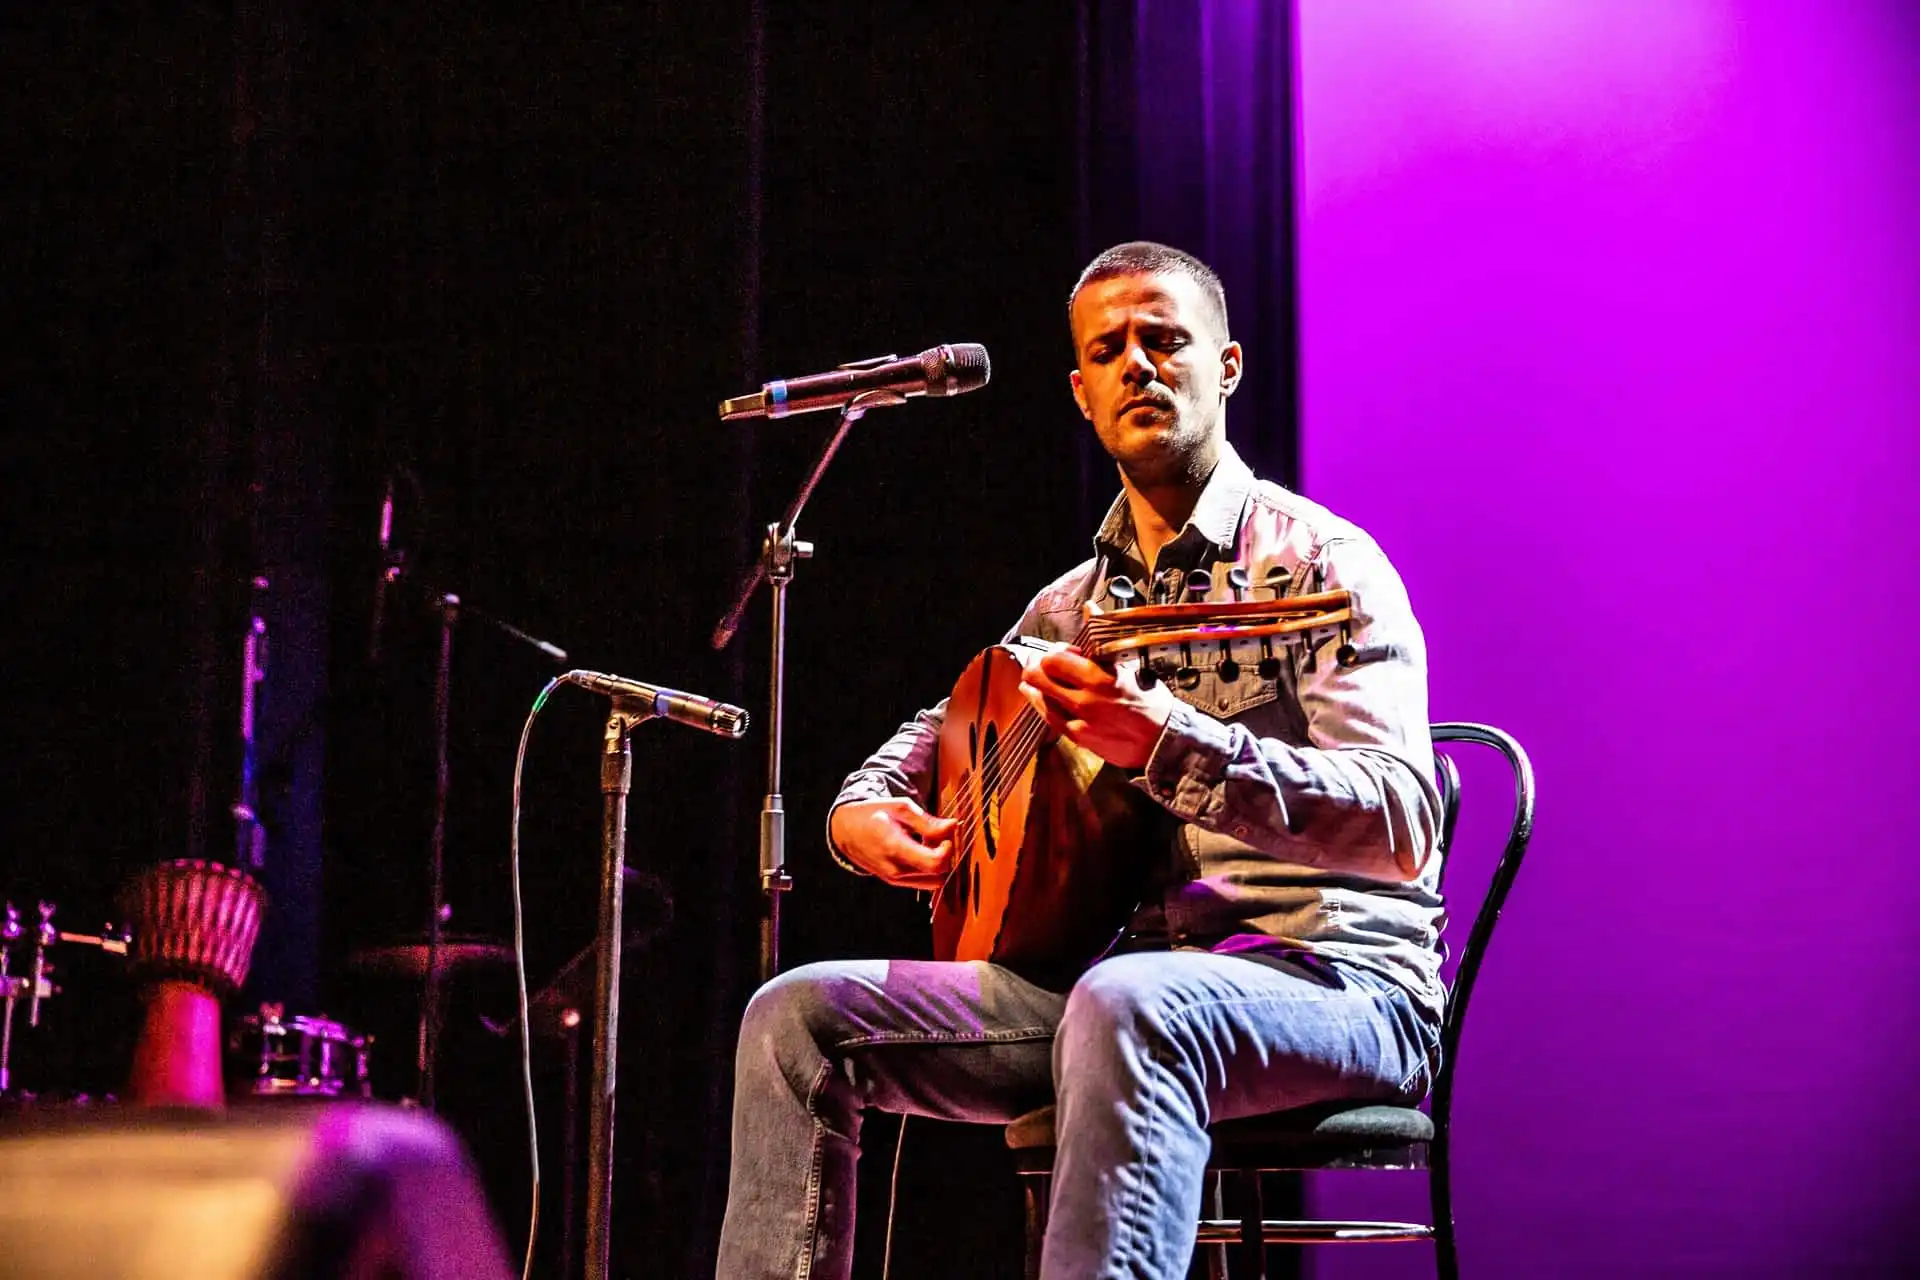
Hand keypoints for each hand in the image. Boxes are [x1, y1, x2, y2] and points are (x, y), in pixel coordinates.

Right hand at [828, 797, 958, 889]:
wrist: (846, 829)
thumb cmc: (874, 814)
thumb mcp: (901, 808)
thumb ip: (928, 822)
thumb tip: (954, 826)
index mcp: (895, 848)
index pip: (935, 863)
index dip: (949, 850)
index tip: (946, 834)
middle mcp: (895, 869)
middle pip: (939, 874)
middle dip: (945, 855)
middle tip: (939, 835)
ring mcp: (894, 879)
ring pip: (934, 880)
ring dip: (937, 864)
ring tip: (928, 843)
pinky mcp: (895, 882)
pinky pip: (924, 882)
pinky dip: (929, 869)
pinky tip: (921, 851)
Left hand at [1019, 644, 1176, 770]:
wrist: (1163, 741)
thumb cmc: (1150, 702)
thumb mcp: (1129, 666)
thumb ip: (1102, 640)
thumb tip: (1089, 608)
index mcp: (1099, 678)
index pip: (1054, 658)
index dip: (1054, 650)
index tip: (1064, 651)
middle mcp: (1085, 699)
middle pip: (1037, 676)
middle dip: (1036, 665)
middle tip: (1042, 663)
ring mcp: (1079, 720)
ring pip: (1038, 697)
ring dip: (1035, 685)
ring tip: (1038, 680)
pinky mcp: (1078, 738)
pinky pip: (1048, 718)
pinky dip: (1043, 704)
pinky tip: (1044, 698)